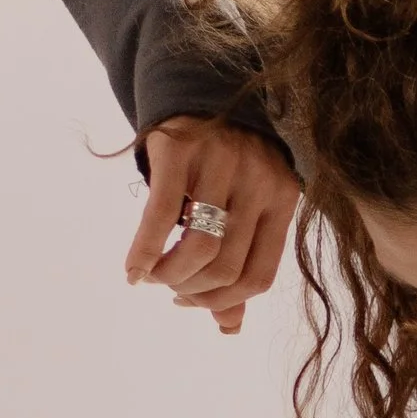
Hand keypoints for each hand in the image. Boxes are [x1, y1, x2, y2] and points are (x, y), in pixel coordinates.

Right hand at [128, 116, 300, 336]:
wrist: (201, 89)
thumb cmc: (225, 163)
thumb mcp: (245, 208)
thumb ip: (239, 264)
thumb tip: (229, 328)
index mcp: (283, 201)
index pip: (260, 275)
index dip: (224, 300)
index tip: (193, 303)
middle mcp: (259, 182)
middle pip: (226, 266)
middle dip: (192, 291)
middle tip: (169, 290)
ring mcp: (221, 163)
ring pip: (198, 247)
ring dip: (169, 275)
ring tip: (152, 277)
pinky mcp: (180, 147)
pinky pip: (161, 214)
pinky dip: (144, 251)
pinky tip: (134, 268)